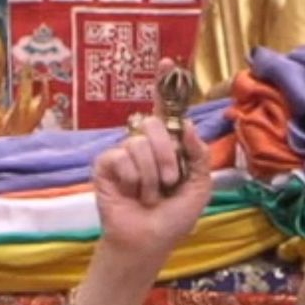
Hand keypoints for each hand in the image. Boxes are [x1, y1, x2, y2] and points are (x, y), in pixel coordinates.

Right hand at [91, 69, 213, 264]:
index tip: (167, 63)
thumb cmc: (173, 218)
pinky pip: (121, 157)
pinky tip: (131, 194)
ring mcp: (123, 154)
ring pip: (139, 144)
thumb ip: (199, 155)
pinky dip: (133, 179)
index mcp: (167, 147)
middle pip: (154, 124)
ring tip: (150, 196)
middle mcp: (144, 145)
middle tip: (170, 182)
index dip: (165, 86)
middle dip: (167, 154)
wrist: (149, 241)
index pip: (166, 111)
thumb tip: (189, 125)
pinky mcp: (105, 165)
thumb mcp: (199, 187)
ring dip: (151, 175)